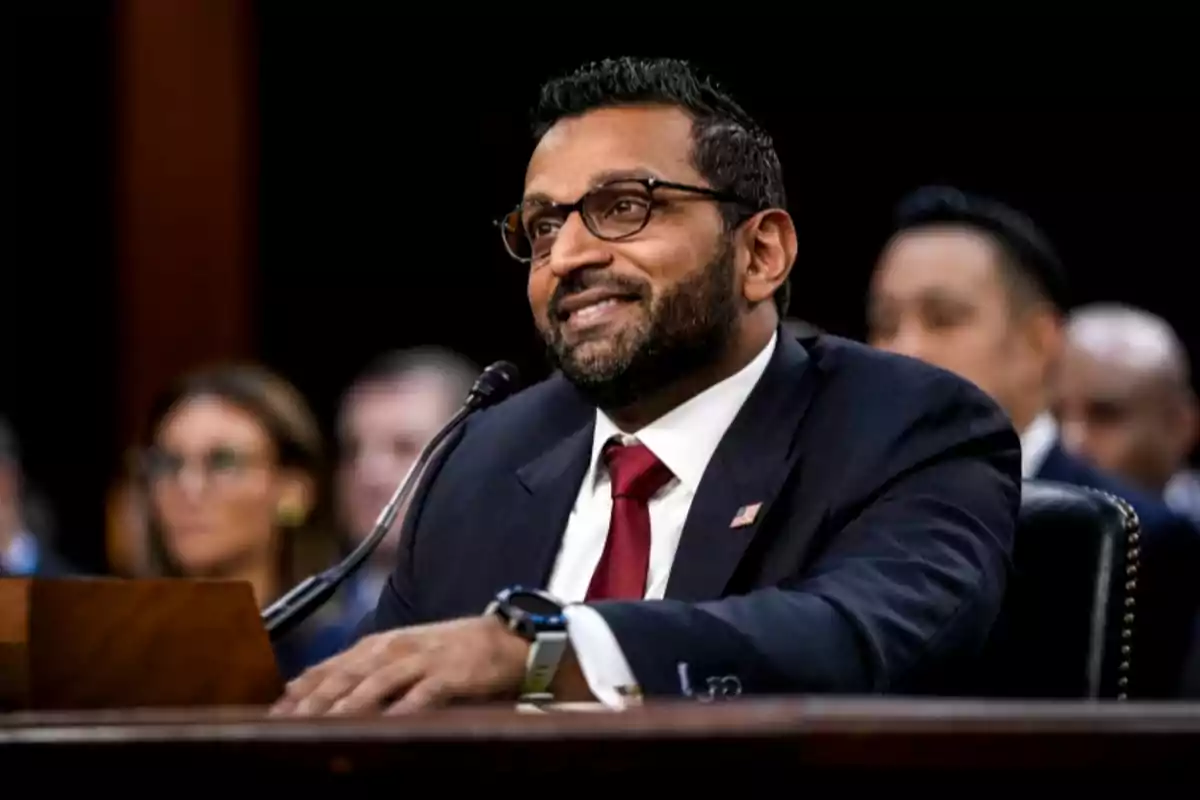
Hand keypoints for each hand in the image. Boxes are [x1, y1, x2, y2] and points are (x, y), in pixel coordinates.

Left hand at [270, 615, 529, 715]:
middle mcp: (393, 649)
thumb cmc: (448, 653)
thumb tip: (306, 690)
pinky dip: (405, 708)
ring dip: (347, 706)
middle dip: (312, 702)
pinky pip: (423, 694)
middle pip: (344, 677)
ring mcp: (421, 660)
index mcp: (377, 646)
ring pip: (376, 684)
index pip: (328, 667)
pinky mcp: (450, 674)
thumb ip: (360, 671)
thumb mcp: (400, 655)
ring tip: (322, 726)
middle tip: (284, 727)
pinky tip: (389, 724)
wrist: (504, 639)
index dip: (298, 692)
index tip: (270, 716)